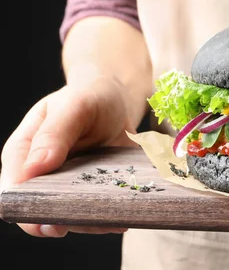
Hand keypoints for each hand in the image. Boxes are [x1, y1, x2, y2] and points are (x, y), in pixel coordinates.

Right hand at [0, 77, 137, 236]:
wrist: (118, 99)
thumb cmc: (90, 97)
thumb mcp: (76, 106)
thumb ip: (55, 133)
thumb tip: (35, 167)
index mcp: (24, 152)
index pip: (13, 189)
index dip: (27, 208)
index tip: (49, 220)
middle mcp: (40, 175)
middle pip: (40, 211)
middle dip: (62, 221)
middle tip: (87, 222)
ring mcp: (65, 186)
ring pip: (69, 216)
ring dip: (89, 222)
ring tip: (112, 220)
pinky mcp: (90, 192)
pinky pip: (93, 212)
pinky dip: (107, 218)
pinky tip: (122, 217)